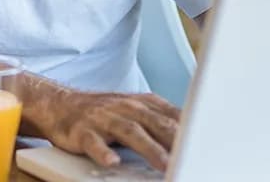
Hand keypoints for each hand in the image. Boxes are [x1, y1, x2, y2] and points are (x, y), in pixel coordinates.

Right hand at [32, 90, 181, 170]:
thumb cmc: (105, 113)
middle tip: (194, 158)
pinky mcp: (83, 131)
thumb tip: (194, 137)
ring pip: (131, 132)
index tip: (209, 145)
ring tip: (165, 165)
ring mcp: (104, 119)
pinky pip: (94, 142)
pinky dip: (104, 152)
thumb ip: (162, 121)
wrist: (60, 104)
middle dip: (177, 141)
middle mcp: (126, 108)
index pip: (173, 116)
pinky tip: (112, 161)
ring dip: (150, 149)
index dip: (192, 130)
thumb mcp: (136, 111)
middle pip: (157, 123)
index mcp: (143, 104)